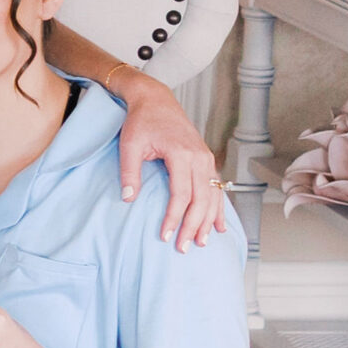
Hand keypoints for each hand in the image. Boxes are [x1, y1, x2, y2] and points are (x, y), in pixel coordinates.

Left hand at [113, 75, 226, 249]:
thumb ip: (130, 172)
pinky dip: (218, 208)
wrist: (155, 99)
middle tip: (182, 248)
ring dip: (208, 221)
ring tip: (202, 243)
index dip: (173, 218)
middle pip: (201, 199)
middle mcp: (200, 158)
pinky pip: (216, 188)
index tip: (164, 236)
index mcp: (182, 154)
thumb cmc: (141, 121)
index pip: (181, 194)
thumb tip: (128, 199)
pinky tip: (219, 225)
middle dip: (192, 226)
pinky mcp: (206, 160)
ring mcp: (206, 159)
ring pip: (212, 196)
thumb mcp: (130, 144)